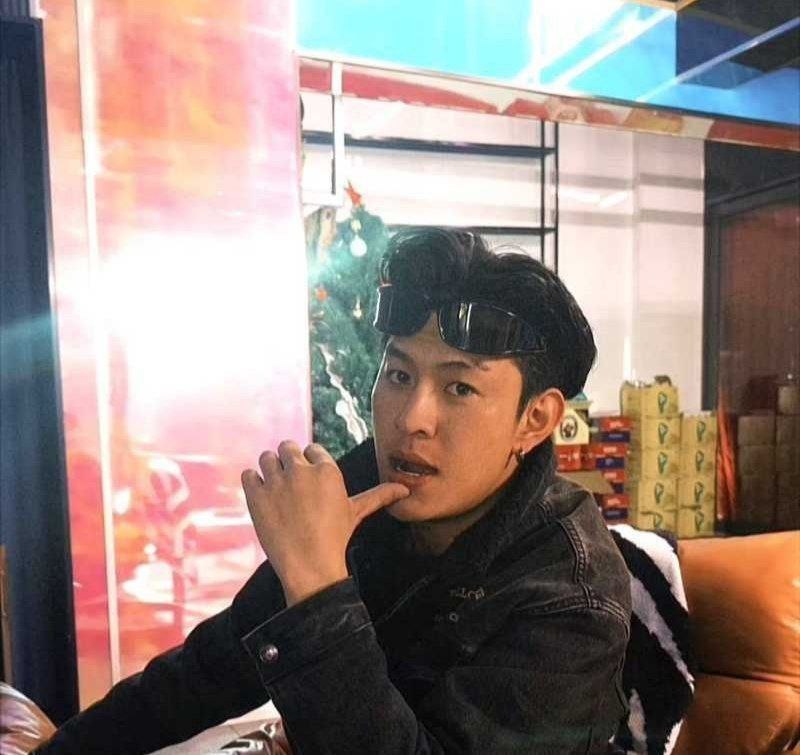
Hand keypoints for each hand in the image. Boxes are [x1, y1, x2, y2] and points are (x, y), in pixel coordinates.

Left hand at [241, 441, 408, 605]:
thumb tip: (405, 490)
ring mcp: (277, 482)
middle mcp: (301, 471)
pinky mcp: (256, 495)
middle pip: (287, 447)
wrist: (309, 566)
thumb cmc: (335, 538)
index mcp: (327, 470)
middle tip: (290, 484)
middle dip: (288, 461)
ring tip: (275, 488)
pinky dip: (253, 482)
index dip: (308, 464)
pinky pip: (248, 474)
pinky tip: (262, 496)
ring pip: (266, 457)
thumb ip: (378, 495)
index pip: (312, 449)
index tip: (308, 481)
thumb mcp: (355, 512)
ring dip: (269, 468)